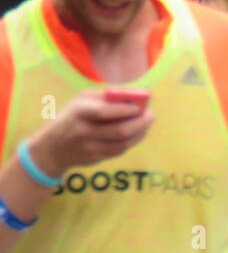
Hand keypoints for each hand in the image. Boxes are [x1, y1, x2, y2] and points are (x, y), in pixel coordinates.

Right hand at [32, 89, 155, 176]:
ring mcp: (89, 147)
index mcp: (78, 112)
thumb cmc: (70, 118)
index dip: (125, 110)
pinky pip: (119, 150)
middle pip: (119, 130)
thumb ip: (103, 96)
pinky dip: (132, 141)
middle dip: (140, 123)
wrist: (51, 149)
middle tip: (150, 115)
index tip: (139, 107)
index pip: (104, 111)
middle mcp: (83, 131)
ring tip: (146, 123)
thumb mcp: (79, 101)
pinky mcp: (95, 158)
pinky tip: (137, 134)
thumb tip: (131, 94)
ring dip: (140, 133)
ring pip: (123, 143)